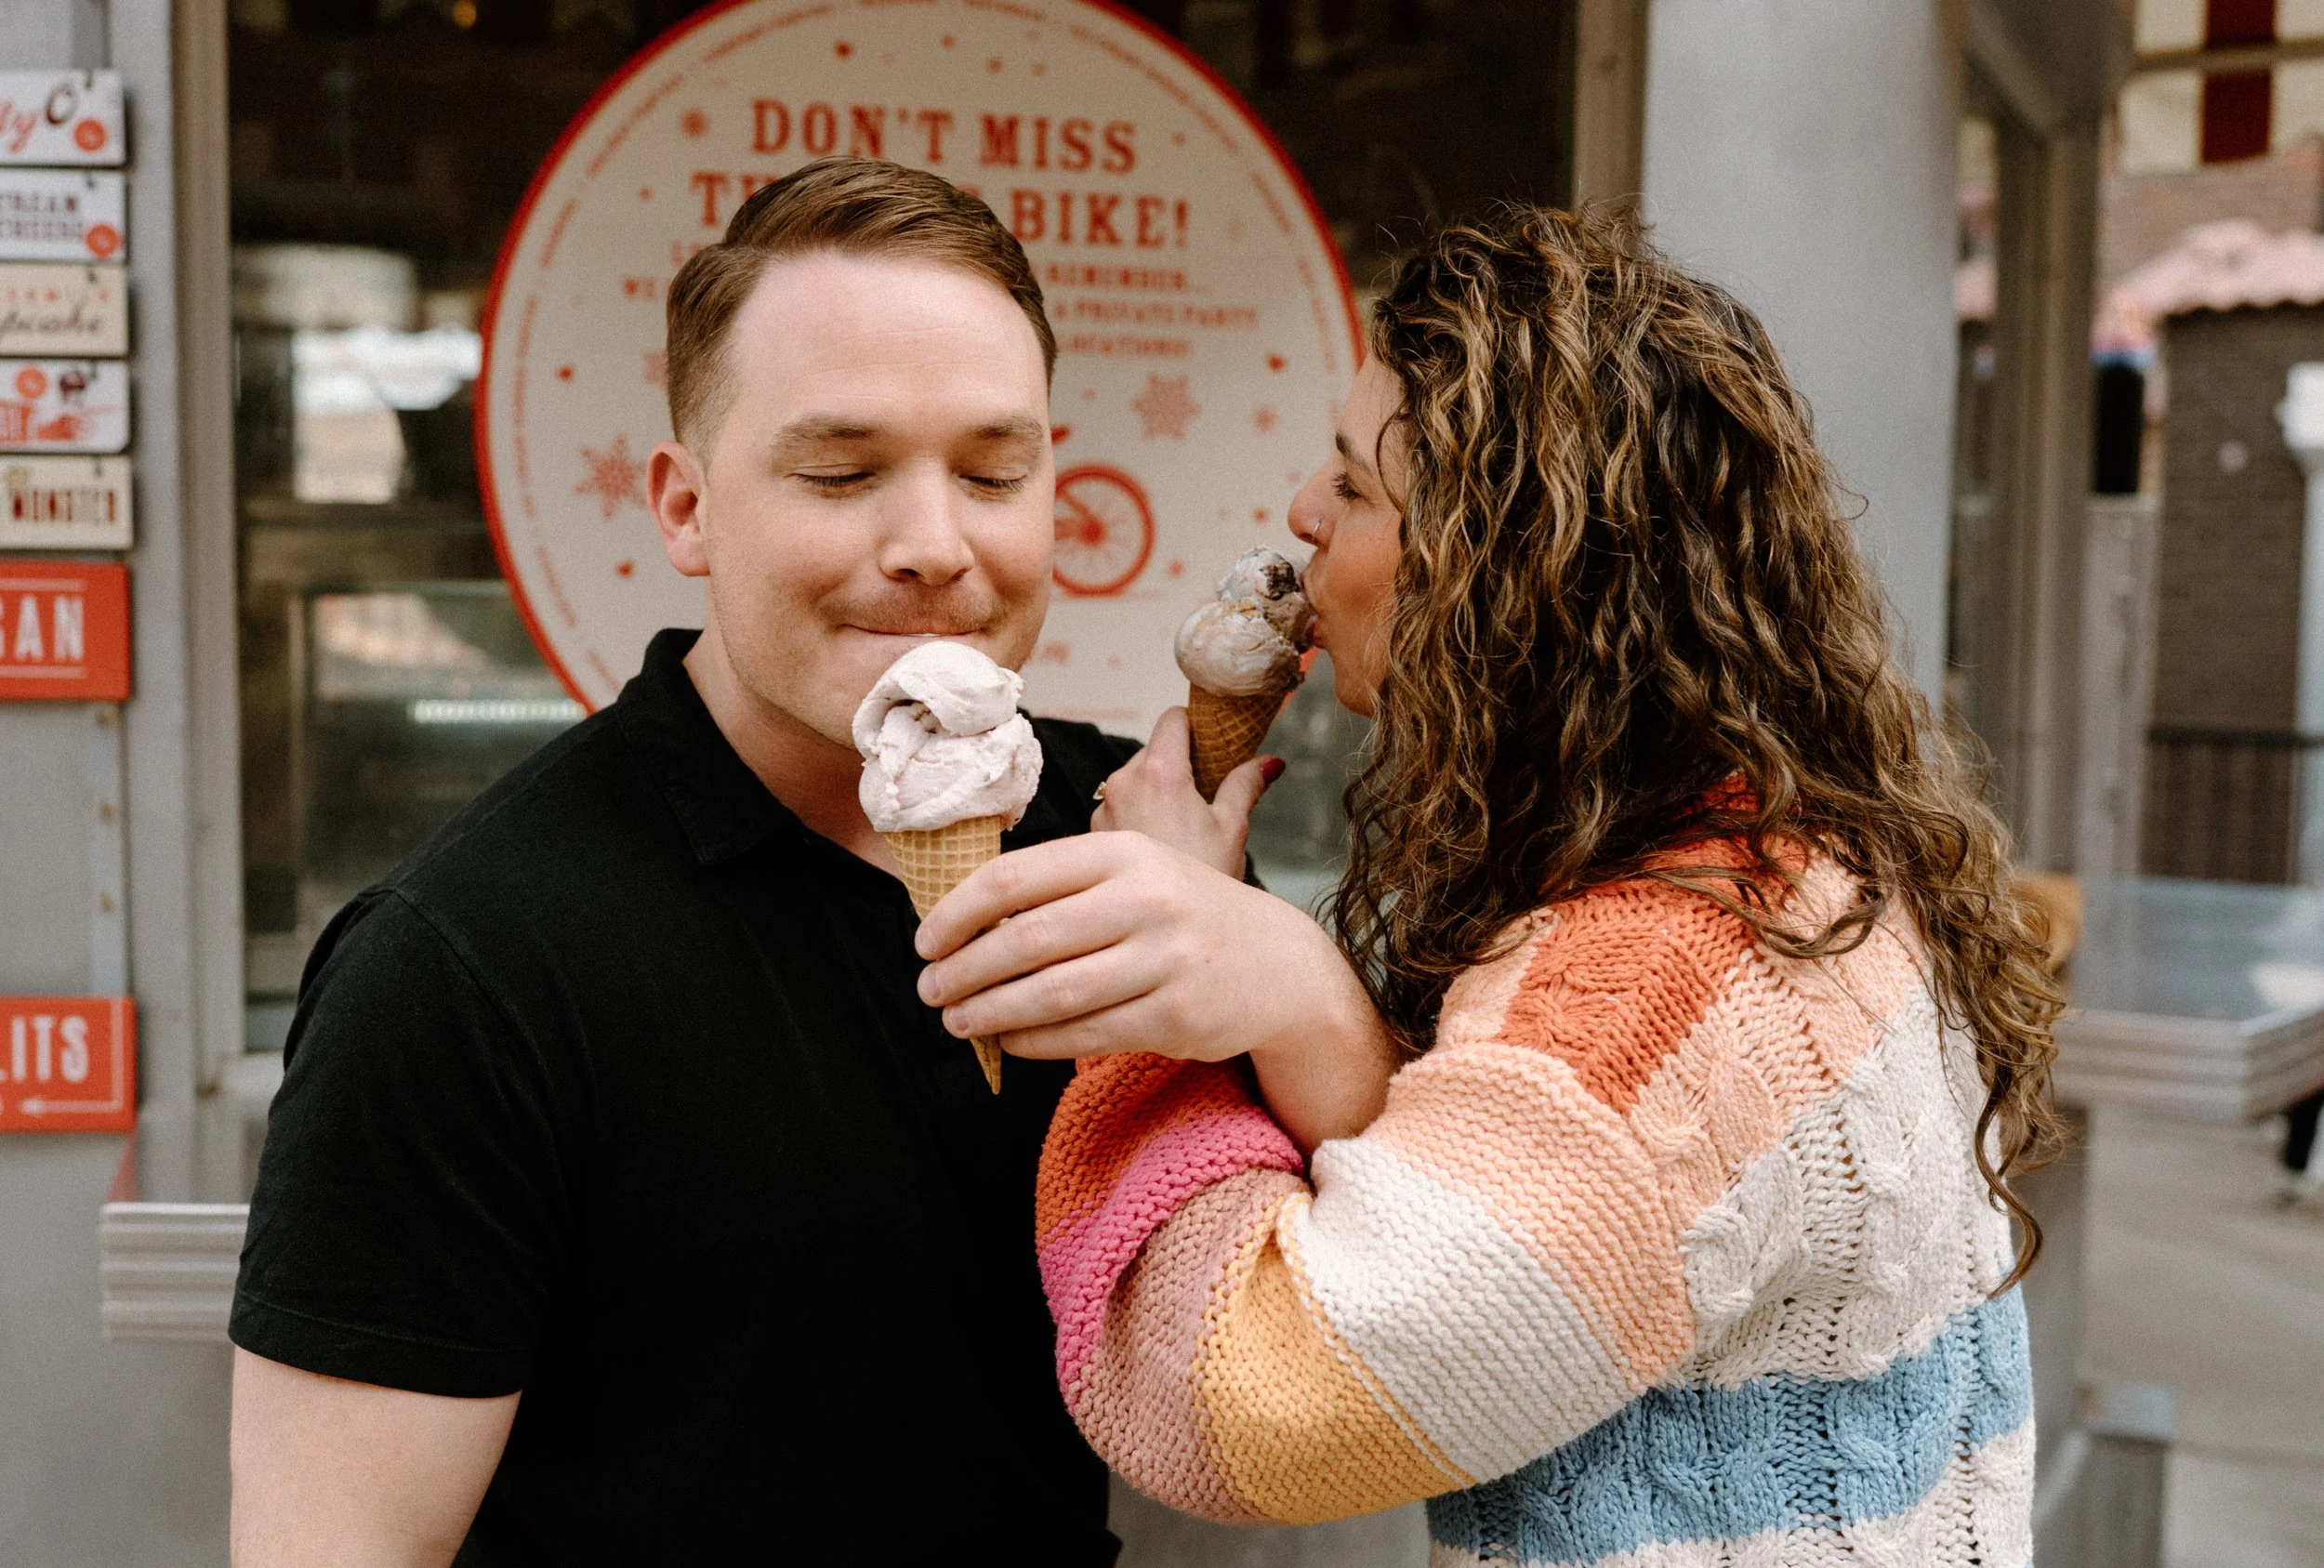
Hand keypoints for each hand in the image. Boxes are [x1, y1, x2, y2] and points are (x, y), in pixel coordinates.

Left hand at [914, 833, 1395, 1147]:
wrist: (1281, 966)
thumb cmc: (1185, 915)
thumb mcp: (1137, 873)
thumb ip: (1063, 886)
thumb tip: (965, 921)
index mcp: (1123, 852)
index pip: (1014, 878)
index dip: (956, 914)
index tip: (925, 942)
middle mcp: (1145, 899)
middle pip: (1025, 940)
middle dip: (963, 971)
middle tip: (930, 990)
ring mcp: (1164, 960)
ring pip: (1050, 993)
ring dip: (989, 1013)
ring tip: (957, 1021)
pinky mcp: (1175, 1015)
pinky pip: (1083, 1034)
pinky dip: (1034, 1042)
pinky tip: (1008, 1041)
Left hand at [1090, 707, 1280, 877]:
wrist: (1164, 935)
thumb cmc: (1202, 882)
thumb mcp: (1233, 829)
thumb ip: (1247, 785)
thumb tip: (1271, 762)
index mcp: (1160, 772)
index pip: (1173, 718)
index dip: (1196, 724)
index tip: (1213, 742)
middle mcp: (1122, 783)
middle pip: (1152, 750)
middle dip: (1178, 765)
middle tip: (1206, 794)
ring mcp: (1103, 809)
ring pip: (1132, 781)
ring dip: (1156, 793)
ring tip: (1183, 828)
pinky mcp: (1092, 834)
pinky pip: (1118, 809)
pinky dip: (1138, 817)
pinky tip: (1160, 848)